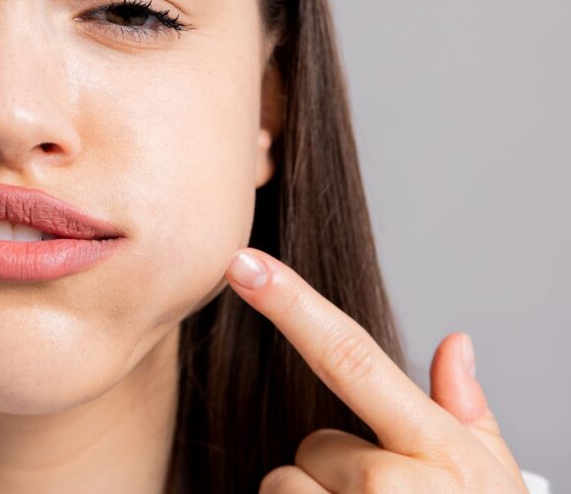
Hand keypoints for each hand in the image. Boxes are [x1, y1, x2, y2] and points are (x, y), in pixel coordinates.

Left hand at [224, 248, 527, 492]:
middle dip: (335, 474)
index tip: (242, 264)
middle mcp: (400, 483)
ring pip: (285, 487)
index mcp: (439, 450)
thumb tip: (455, 343)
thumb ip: (469, 415)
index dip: (291, 304)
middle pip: (311, 445)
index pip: (350, 358)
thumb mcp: (494, 487)